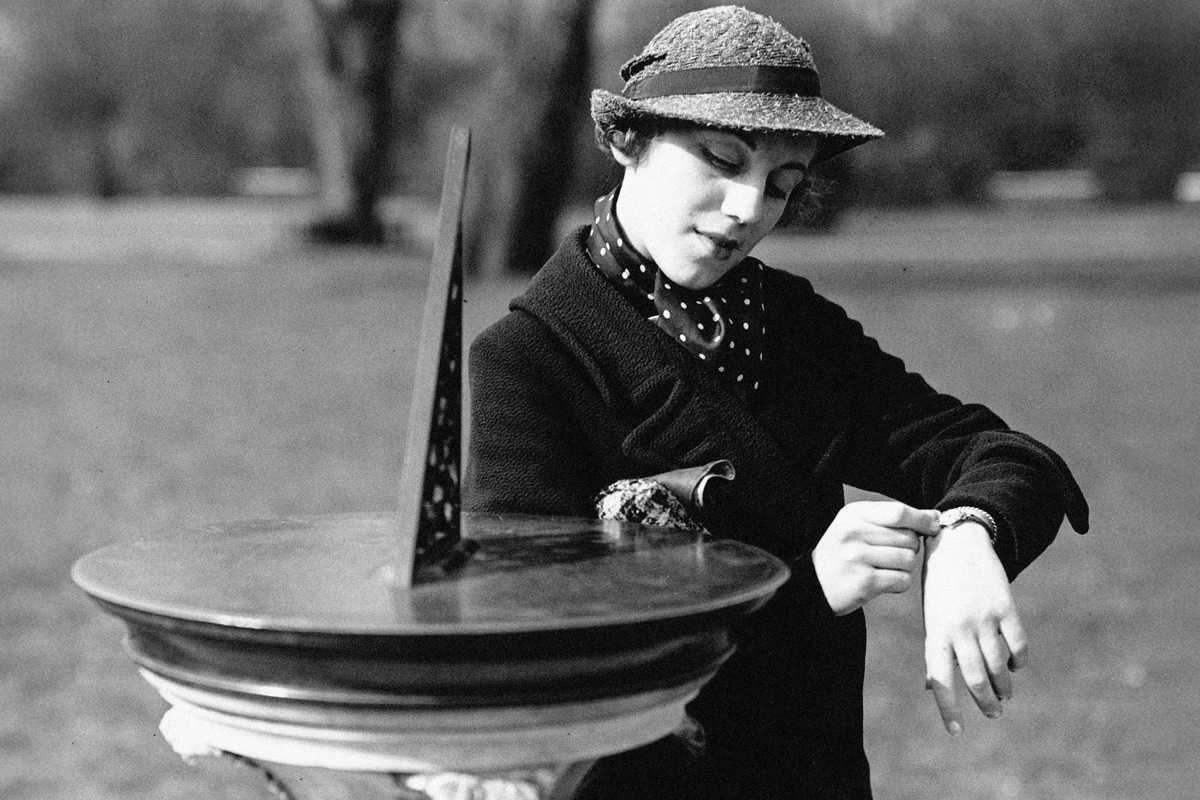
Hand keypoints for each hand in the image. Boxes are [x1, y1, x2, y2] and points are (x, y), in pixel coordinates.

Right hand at [812, 501, 940, 615]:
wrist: (813, 585)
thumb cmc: (843, 553)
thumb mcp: (857, 525)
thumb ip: (892, 519)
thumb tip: (935, 516)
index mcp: (853, 514)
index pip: (898, 512)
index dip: (922, 519)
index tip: (934, 525)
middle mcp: (853, 533)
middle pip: (908, 537)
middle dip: (909, 547)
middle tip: (889, 554)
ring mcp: (857, 558)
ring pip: (908, 559)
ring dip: (903, 567)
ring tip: (883, 568)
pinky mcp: (864, 583)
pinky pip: (903, 580)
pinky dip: (898, 583)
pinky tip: (881, 582)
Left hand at [922, 521, 1027, 734]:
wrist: (957, 542)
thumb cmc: (939, 585)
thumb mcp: (930, 615)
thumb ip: (936, 649)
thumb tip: (932, 686)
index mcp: (936, 631)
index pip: (940, 679)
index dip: (948, 708)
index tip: (956, 732)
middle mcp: (959, 628)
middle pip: (975, 679)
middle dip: (985, 702)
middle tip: (993, 714)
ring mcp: (984, 618)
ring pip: (998, 666)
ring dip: (1003, 686)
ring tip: (1004, 696)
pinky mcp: (1006, 607)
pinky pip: (1018, 645)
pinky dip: (1019, 661)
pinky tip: (1016, 667)